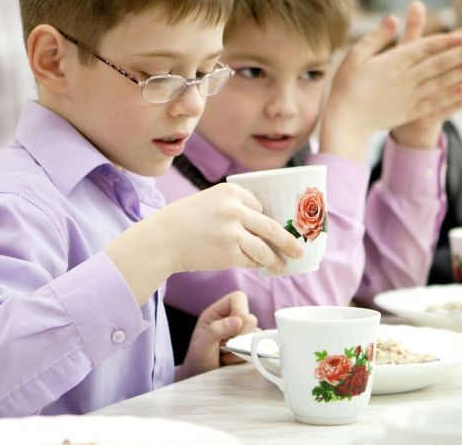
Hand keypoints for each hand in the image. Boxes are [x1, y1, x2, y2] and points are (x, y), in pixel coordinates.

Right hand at [106, 183, 302, 304]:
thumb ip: (233, 208)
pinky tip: (264, 269)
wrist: (162, 239)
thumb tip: (262, 225)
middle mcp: (235, 208)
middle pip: (272, 226)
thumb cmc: (185, 221)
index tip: (284, 229)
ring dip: (277, 260)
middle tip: (299, 250)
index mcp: (232, 191)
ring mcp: (233, 231)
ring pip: (265, 248)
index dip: (272, 220)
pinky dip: (258, 266)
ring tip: (284, 267)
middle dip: (289, 241)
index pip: (261, 206)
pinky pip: (251, 261)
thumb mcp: (210, 201)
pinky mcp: (229, 252)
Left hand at [177, 291, 257, 379]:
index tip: (232, 328)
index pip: (238, 298)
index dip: (239, 311)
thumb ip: (217, 330)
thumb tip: (238, 321)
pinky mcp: (249, 347)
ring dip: (241, 348)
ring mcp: (242, 334)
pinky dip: (245, 356)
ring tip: (224, 355)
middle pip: (250, 318)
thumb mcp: (202, 344)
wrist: (200, 377)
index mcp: (219, 311)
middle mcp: (232, 320)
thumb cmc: (197, 358)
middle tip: (224, 346)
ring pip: (256, 335)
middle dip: (239, 335)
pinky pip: (258, 348)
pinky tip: (231, 360)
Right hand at [319, 0, 461, 160]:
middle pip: (440, 63)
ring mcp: (410, 96)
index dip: (448, 40)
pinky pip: (434, 103)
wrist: (346, 121)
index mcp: (395, 61)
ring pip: (442, 81)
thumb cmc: (347, 86)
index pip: (427, 47)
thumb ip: (377, 37)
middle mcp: (407, 77)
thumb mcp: (356, 54)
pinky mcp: (410, 112)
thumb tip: (394, 18)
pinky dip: (450, 96)